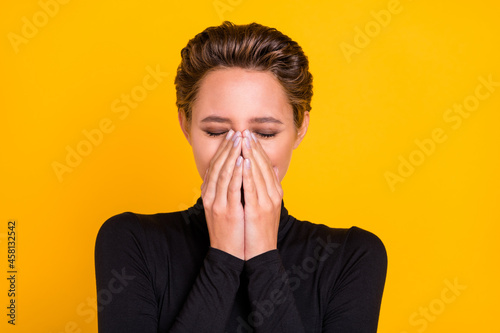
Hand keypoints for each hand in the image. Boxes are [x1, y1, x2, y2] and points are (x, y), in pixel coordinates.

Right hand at [200, 130, 244, 259]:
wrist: (229, 253)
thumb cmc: (232, 230)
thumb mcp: (229, 206)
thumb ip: (232, 189)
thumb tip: (241, 172)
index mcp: (210, 193)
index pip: (215, 166)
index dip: (223, 149)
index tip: (232, 135)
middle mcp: (210, 195)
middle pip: (218, 165)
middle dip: (228, 147)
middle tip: (237, 132)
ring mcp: (217, 203)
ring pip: (223, 173)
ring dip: (232, 154)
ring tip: (240, 140)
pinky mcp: (226, 211)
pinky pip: (231, 187)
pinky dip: (236, 173)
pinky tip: (242, 161)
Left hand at [240, 129, 283, 259]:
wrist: (260, 254)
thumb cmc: (259, 231)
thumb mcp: (266, 207)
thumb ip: (268, 187)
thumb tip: (270, 170)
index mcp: (274, 192)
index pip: (266, 165)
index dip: (258, 149)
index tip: (249, 136)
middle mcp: (273, 194)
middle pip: (263, 165)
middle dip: (253, 147)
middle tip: (245, 132)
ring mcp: (266, 202)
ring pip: (257, 172)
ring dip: (250, 154)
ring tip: (242, 140)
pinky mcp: (257, 210)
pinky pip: (251, 187)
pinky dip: (248, 172)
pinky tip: (244, 161)